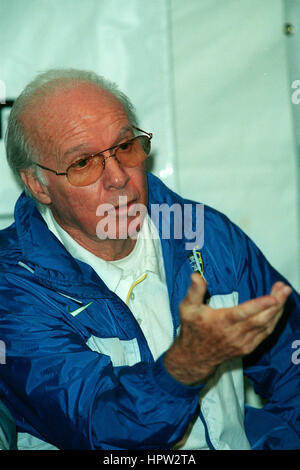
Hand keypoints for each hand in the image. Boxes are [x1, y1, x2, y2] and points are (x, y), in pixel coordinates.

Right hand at [164, 274, 291, 384]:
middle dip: (276, 303)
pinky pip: (265, 333)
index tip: (273, 297)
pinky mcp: (248, 347)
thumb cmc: (193, 329)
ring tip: (283, 293)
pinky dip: (274, 321)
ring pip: (266, 326)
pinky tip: (278, 309)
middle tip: (284, 289)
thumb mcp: (187, 308)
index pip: (243, 313)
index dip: (259, 305)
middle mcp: (234, 334)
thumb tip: (196, 275)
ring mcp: (243, 342)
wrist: (195, 357)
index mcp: (221, 322)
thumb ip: (193, 291)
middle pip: (260, 319)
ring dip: (277, 310)